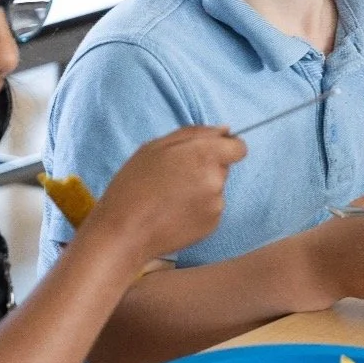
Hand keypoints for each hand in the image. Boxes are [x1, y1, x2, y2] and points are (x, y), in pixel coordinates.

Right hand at [81, 126, 244, 266]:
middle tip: (174, 177)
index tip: (207, 153)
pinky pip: (210, 208)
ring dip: (200, 189)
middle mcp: (216, 179)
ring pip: (216, 188)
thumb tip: (225, 131)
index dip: (224, 148)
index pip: (238, 148)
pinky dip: (197, 208)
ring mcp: (216, 204)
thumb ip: (193, 134)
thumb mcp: (154, 147)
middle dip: (206, 168)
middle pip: (223, 167)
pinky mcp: (213, 224)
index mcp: (204, 155)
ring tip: (170, 197)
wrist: (125, 232)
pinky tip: (174, 212)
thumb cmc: (134, 185)